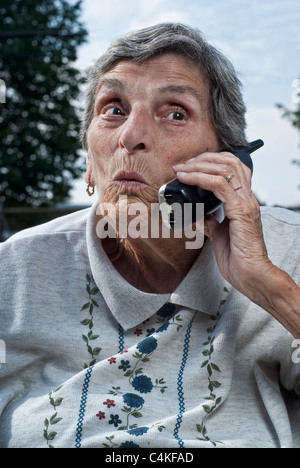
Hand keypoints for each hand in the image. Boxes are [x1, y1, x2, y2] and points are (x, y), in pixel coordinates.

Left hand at [173, 150, 270, 296]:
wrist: (250, 275)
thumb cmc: (239, 258)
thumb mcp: (219, 234)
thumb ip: (210, 221)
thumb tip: (197, 215)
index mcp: (243, 201)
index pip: (233, 167)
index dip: (211, 161)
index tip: (190, 166)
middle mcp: (247, 198)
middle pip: (229, 162)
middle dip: (203, 159)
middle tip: (183, 164)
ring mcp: (246, 203)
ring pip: (225, 169)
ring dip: (200, 165)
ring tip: (182, 169)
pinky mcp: (241, 212)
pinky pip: (220, 185)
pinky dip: (200, 178)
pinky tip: (187, 179)